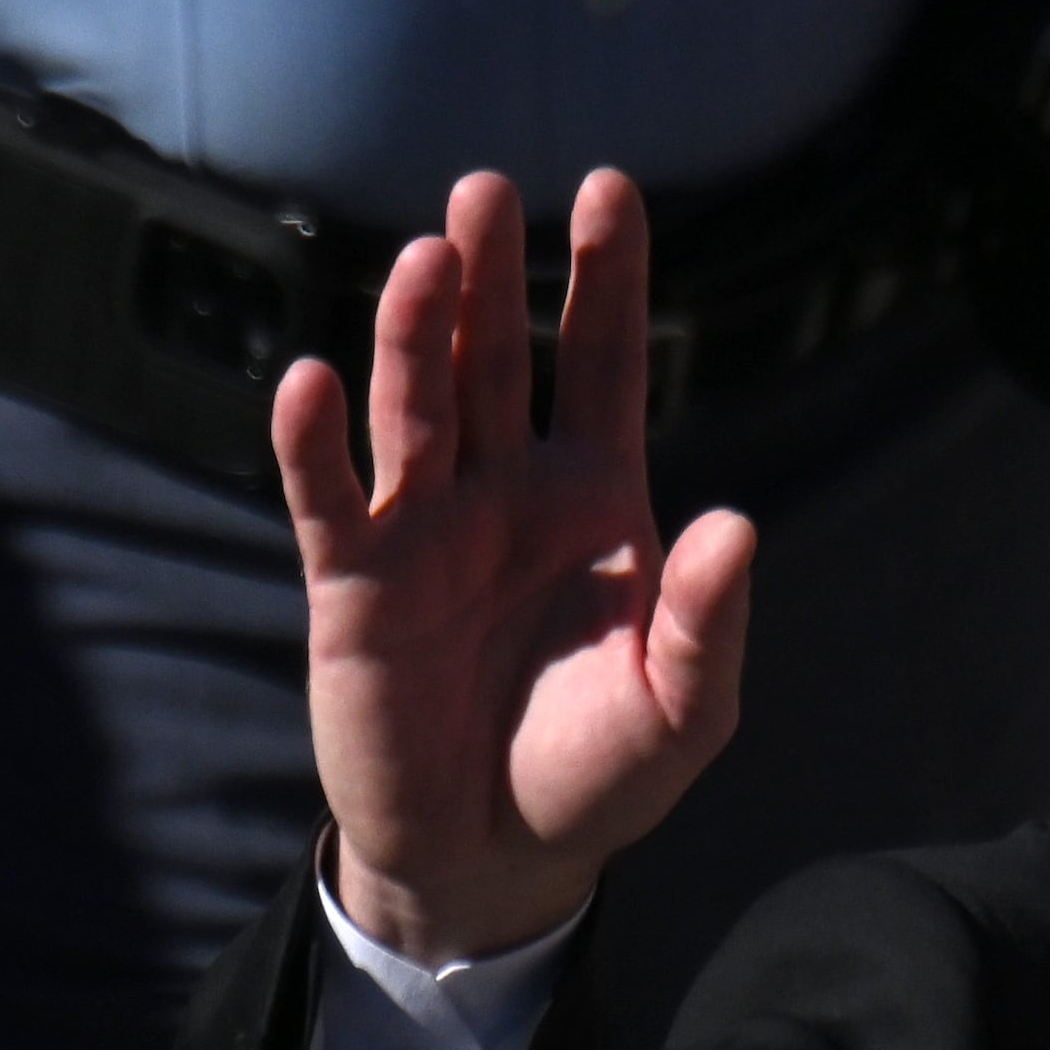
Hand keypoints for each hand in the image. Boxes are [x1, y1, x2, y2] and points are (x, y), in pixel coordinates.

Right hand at [275, 169, 753, 962]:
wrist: (497, 859)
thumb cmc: (598, 775)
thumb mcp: (683, 711)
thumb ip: (705, 622)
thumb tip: (738, 525)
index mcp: (593, 500)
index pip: (603, 363)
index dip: (604, 279)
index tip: (611, 189)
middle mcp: (505, 492)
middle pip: (497, 360)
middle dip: (494, 277)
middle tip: (487, 189)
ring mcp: (424, 529)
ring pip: (415, 407)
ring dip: (414, 333)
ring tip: (429, 257)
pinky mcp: (354, 586)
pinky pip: (331, 499)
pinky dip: (316, 442)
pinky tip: (310, 377)